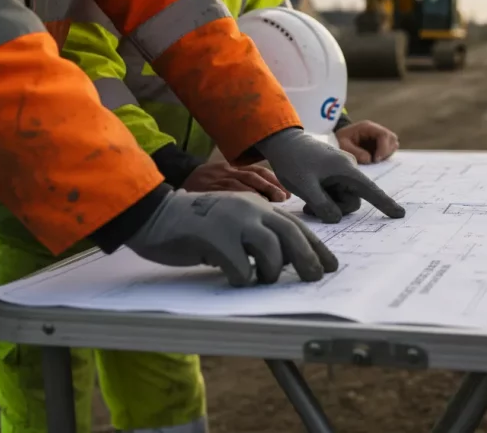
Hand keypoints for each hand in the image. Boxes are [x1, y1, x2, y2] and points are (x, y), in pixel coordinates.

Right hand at [124, 190, 338, 286]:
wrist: (156, 214)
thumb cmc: (196, 225)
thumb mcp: (233, 223)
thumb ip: (257, 235)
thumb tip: (285, 261)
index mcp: (257, 207)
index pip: (296, 226)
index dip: (316, 247)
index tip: (330, 265)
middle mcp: (249, 210)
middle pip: (290, 235)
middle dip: (307, 258)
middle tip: (314, 278)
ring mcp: (231, 221)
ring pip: (270, 249)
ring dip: (271, 271)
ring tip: (262, 280)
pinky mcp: (212, 237)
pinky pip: (239, 266)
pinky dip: (243, 278)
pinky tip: (237, 280)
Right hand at [181, 161, 289, 201]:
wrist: (175, 181)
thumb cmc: (203, 185)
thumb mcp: (223, 180)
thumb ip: (242, 186)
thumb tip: (267, 200)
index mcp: (232, 168)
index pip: (257, 171)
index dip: (274, 180)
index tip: (287, 192)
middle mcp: (227, 172)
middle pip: (254, 177)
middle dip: (271, 186)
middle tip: (283, 198)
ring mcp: (217, 181)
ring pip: (243, 185)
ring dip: (260, 193)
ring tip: (273, 204)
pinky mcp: (208, 191)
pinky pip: (228, 195)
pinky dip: (242, 200)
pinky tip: (252, 208)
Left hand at [255, 128, 404, 222]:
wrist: (282, 141)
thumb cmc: (293, 161)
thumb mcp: (305, 187)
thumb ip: (323, 206)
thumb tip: (336, 218)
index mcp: (346, 170)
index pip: (370, 190)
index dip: (385, 204)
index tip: (399, 214)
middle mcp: (347, 170)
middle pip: (352, 200)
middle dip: (335, 208)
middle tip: (311, 208)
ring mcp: (340, 171)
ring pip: (342, 198)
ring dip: (327, 204)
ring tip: (307, 201)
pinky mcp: (333, 172)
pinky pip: (336, 191)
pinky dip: (325, 198)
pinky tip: (310, 195)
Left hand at [336, 120, 398, 163]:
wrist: (335, 141)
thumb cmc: (338, 141)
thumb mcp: (342, 146)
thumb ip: (354, 152)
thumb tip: (369, 159)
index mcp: (367, 127)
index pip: (383, 134)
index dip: (383, 147)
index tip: (376, 159)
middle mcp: (375, 130)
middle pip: (392, 138)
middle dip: (386, 151)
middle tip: (375, 161)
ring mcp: (378, 137)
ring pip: (393, 144)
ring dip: (387, 154)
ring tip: (375, 161)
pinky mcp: (379, 145)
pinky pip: (389, 150)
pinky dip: (385, 156)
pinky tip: (375, 161)